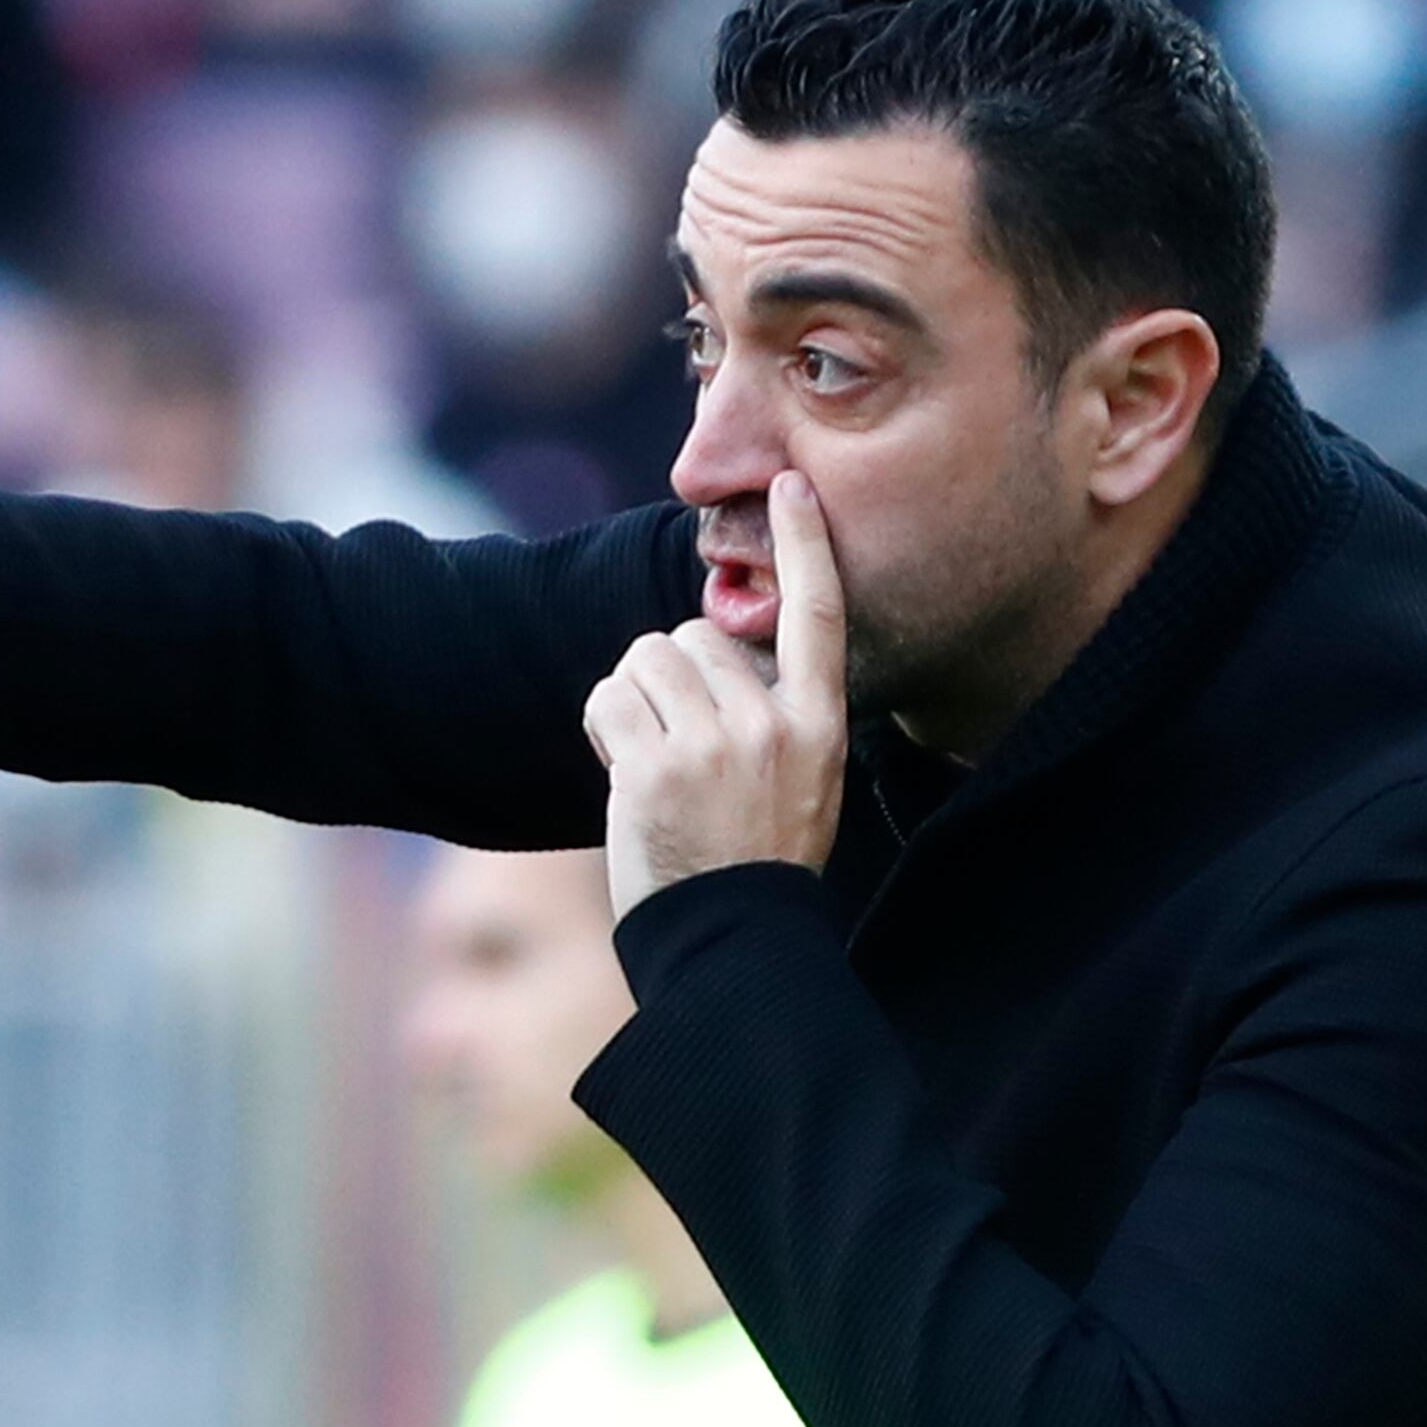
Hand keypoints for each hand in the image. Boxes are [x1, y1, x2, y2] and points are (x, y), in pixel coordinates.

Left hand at [584, 471, 846, 914]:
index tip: (789, 485)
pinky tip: (627, 773)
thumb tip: (711, 647)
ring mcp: (714, 744)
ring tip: (656, 763)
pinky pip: (610, 696)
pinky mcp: (655, 766)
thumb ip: (771, 712)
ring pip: (646, 657)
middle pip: (694, 635)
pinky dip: (606, 724)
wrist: (731, 942)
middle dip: (672, 677)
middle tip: (681, 748)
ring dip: (635, 698)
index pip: (817, 616)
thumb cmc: (756, 860)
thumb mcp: (799, 781)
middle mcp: (772, 725)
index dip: (804, 545)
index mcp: (819, 725)